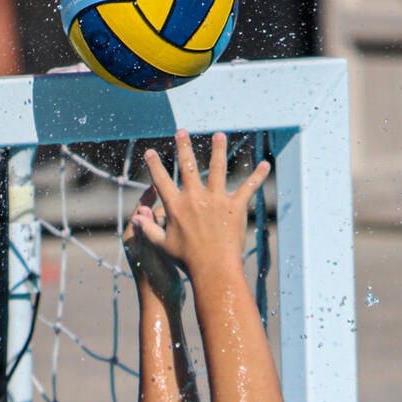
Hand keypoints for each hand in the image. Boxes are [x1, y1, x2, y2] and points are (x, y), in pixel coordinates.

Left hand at [124, 188, 183, 307]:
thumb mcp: (151, 253)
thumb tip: (141, 211)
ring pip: (165, 225)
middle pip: (154, 215)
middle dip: (165, 205)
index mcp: (133, 238)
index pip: (139, 210)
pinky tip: (194, 222)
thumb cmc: (155, 280)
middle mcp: (141, 241)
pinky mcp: (165, 254)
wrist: (163, 303)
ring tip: (188, 206)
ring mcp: (153, 248)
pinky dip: (181, 228)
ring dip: (175, 216)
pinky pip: (173, 235)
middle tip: (177, 193)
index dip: (148, 196)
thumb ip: (147, 231)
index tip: (156, 184)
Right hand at [138, 130, 269, 279]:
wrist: (213, 269)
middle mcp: (195, 198)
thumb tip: (136, 218)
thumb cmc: (187, 261)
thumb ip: (148, 230)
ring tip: (219, 135)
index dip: (154, 165)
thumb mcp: (163, 246)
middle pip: (188, 165)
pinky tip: (266, 165)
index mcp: (176, 207)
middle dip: (183, 146)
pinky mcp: (235, 206)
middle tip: (182, 132)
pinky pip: (249, 187)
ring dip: (218, 149)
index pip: (161, 181)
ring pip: (218, 168)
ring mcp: (216, 200)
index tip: (151, 152)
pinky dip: (258, 176)